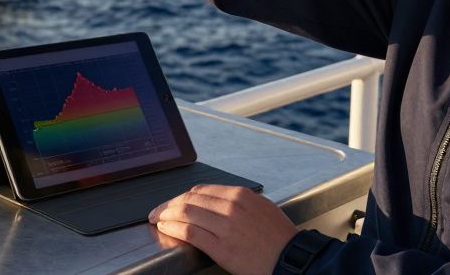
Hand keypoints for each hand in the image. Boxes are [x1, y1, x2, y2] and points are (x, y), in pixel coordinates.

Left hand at [149, 184, 297, 274]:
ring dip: (167, 216)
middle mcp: (232, 206)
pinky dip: (174, 229)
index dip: (182, 196)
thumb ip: (239, 202)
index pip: (201, 190)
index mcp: (241, 195)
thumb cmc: (279, 238)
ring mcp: (225, 226)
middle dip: (169, 205)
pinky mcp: (221, 247)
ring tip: (159, 220)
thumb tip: (217, 202)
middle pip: (190, 199)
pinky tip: (167, 229)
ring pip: (186, 213)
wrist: (291, 259)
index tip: (173, 202)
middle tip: (157, 211)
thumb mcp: (262, 208)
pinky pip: (190, 232)